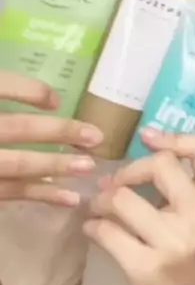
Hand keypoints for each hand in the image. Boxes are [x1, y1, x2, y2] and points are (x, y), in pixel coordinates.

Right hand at [0, 71, 102, 204]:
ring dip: (56, 165)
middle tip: (95, 136)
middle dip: (58, 131)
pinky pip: (13, 192)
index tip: (57, 100)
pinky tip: (71, 198)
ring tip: (89, 166)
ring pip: (19, 164)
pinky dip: (42, 195)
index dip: (30, 91)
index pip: (4, 86)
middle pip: (19, 128)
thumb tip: (49, 95)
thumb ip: (5, 88)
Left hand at [84, 131, 194, 284]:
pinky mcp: (147, 269)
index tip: (148, 140)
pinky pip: (107, 232)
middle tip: (115, 184)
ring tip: (98, 209)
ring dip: (101, 200)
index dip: (175, 136)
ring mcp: (174, 244)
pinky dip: (92, 227)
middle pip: (162, 164)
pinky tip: (93, 231)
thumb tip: (143, 148)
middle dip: (129, 169)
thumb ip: (181, 189)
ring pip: (124, 199)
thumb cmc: (187, 266)